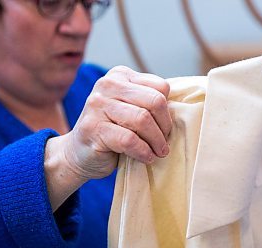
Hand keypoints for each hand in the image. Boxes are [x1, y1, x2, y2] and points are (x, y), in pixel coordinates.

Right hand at [45, 66, 171, 209]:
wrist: (79, 154)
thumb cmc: (113, 133)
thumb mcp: (131, 110)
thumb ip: (149, 103)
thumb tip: (182, 108)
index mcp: (121, 76)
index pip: (160, 87)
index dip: (168, 111)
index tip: (164, 128)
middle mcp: (106, 84)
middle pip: (155, 102)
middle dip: (165, 127)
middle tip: (164, 143)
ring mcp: (97, 105)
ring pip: (143, 120)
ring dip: (156, 141)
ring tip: (158, 152)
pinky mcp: (92, 128)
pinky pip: (129, 139)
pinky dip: (143, 151)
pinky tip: (146, 157)